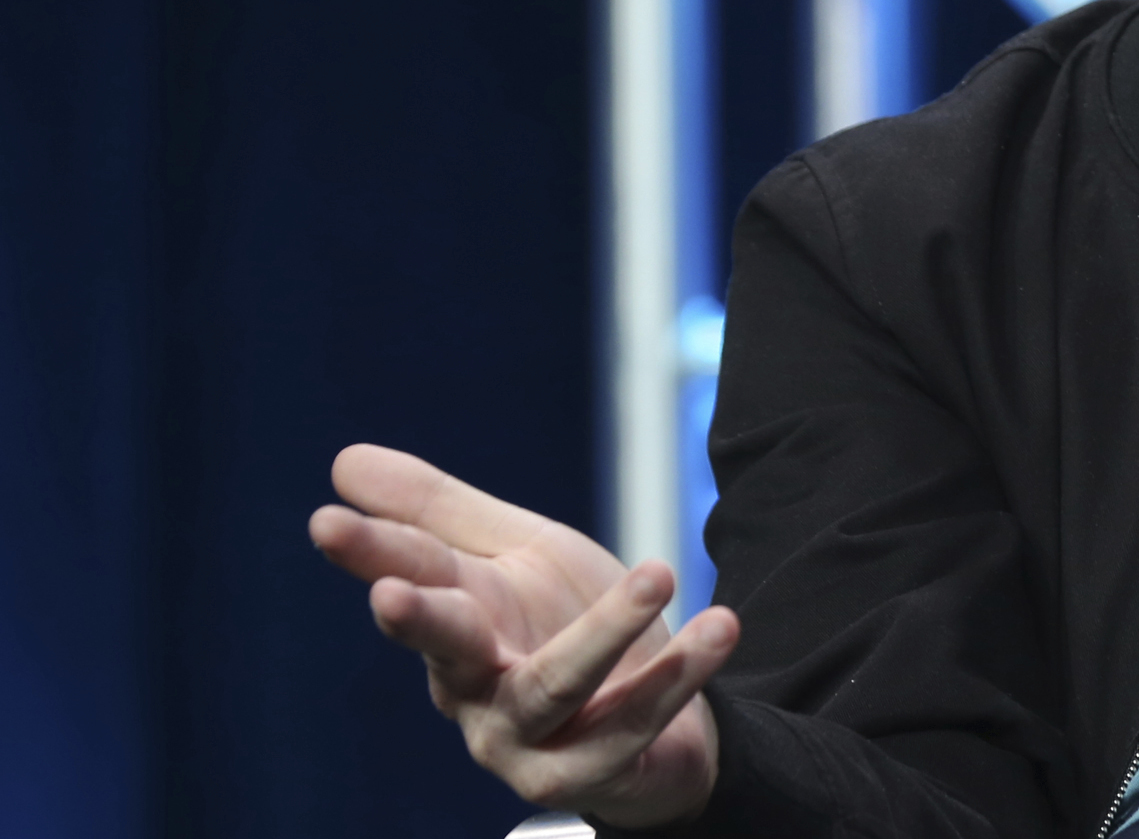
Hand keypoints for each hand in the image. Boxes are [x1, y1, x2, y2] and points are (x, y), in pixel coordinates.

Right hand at [309, 444, 733, 826]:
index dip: (370, 550)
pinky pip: (630, 724)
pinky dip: (675, 677)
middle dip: (418, 619)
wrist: (658, 704)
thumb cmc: (567, 619)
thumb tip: (344, 460)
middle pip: (444, 647)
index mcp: (456, 619)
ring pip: (554, 685)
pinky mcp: (580, 773)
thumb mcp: (517, 552)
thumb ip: (440, 512)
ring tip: (660, 572)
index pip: (410, 573)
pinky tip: (717, 628)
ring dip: (606, 631)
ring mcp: (521, 738)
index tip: (326, 520)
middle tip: (391, 596)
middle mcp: (472, 685)